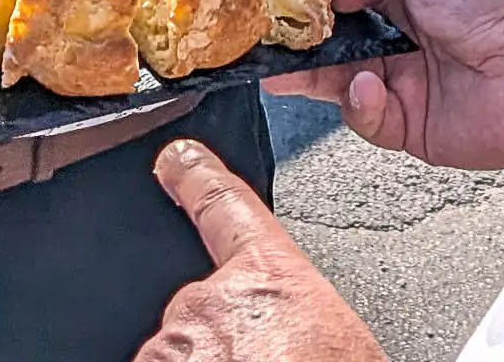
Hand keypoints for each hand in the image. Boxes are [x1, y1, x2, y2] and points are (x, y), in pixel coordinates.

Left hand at [138, 141, 386, 361]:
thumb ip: (289, 314)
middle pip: (196, 315)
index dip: (194, 177)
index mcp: (268, 277)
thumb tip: (285, 332)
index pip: (222, 205)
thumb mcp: (332, 336)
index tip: (175, 162)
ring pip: (173, 357)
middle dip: (217, 347)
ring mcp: (171, 347)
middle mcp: (208, 301)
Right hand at [265, 0, 503, 170]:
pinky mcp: (409, 124)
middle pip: (331, 30)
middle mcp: (401, 27)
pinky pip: (363, 115)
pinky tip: (367, 86)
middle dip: (298, 31)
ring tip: (286, 64)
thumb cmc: (503, 5)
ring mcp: (402, 77)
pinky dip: (358, 102)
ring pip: (335, 75)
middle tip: (266, 30)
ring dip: (309, 69)